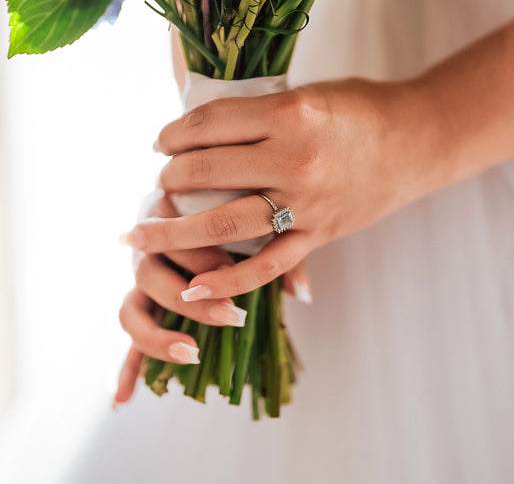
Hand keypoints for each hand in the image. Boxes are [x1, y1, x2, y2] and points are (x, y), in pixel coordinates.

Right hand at [115, 190, 310, 406]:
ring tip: (191, 354)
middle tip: (230, 313)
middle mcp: (147, 253)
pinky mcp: (142, 309)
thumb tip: (301, 293)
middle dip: (189, 298)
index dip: (199, 258)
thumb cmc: (226, 211)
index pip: (172, 238)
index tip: (230, 268)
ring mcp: (140, 284)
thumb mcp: (251, 222)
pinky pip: (130, 339)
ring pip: (132, 311)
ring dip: (157, 338)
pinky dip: (126, 369)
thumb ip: (275, 251)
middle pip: (149, 275)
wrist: (196, 202)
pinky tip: (123, 400)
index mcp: (168, 223)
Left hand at [122, 78, 429, 300]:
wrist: (414, 141)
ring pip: (223, 223)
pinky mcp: (317, 235)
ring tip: (143, 232)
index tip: (162, 142)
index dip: (174, 133)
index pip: (209, 124)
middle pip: (207, 171)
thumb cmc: (360, 110)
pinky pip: (266, 266)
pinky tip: (193, 289)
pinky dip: (228, 282)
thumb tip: (202, 133)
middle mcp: (295, 160)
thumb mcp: (307, 96)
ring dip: (175, 230)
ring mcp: (306, 204)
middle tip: (161, 180)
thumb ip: (257, 116)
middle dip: (171, 177)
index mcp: (290, 114)